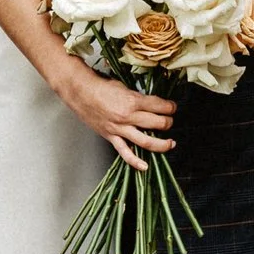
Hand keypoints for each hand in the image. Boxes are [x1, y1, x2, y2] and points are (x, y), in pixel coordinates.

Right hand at [58, 67, 177, 169]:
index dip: (170, 107)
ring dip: (162, 144)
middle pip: (157, 123)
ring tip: (170, 143)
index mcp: (133, 100)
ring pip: (146, 140)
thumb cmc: (101, 86)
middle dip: (168, 122)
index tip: (173, 107)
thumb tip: (150, 103)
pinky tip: (145, 166)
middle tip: (170, 121)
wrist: (80, 92)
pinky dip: (135, 161)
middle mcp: (128, 116)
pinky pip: (125, 152)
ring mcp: (120, 128)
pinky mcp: (111, 136)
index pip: (159, 105)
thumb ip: (137, 97)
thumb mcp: (123, 86)